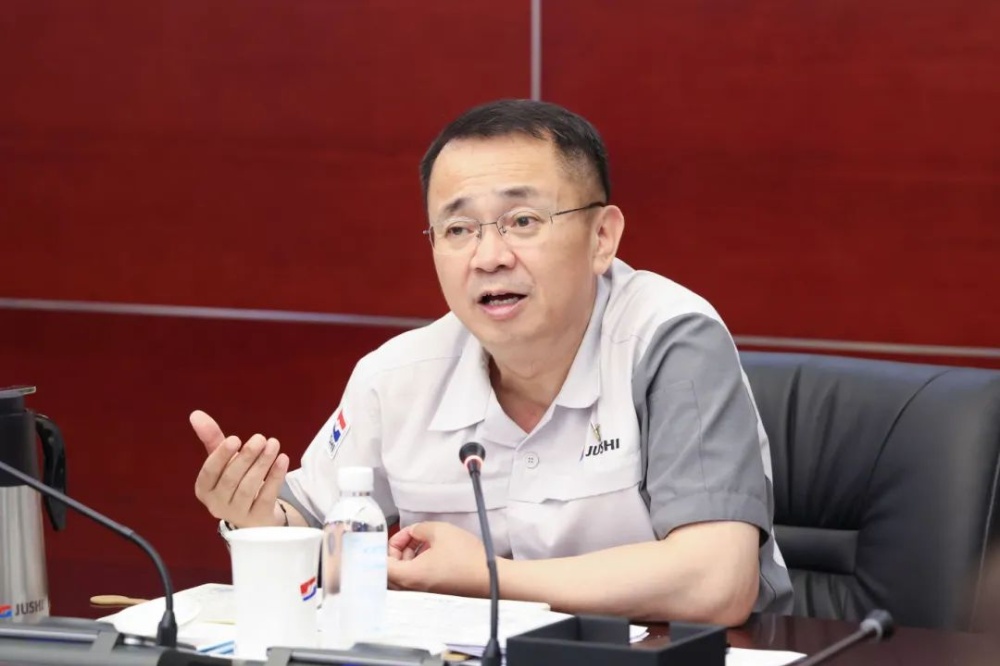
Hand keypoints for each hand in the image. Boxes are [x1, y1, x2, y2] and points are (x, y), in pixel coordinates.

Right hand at [191, 410, 288, 527]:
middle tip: (260, 438)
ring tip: (274, 444)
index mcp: (205, 489)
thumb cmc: (236, 481)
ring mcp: (238, 514)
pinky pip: (267, 496)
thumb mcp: (224, 460)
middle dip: (246, 457)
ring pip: (249, 488)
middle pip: (230, 479)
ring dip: (262, 464)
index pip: (209, 472)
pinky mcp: (258, 520)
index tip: (235, 438)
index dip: (221, 455)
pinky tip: (283, 459)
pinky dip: (275, 477)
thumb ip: (212, 438)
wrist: (256, 513)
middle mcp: (217, 505)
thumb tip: (196, 414)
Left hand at [387, 522, 491, 596]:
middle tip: (409, 536)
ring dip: (407, 556)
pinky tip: (430, 551)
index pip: (381, 565)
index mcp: (410, 575)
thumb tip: (413, 532)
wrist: (489, 576)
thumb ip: (418, 529)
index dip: (382, 548)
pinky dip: (417, 564)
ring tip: (422, 540)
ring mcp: (423, 592)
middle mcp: (413, 588)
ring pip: (404, 575)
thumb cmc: (466, 556)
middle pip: (390, 571)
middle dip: (396, 550)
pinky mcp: (433, 592)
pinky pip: (416, 579)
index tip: (392, 536)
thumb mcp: (439, 531)